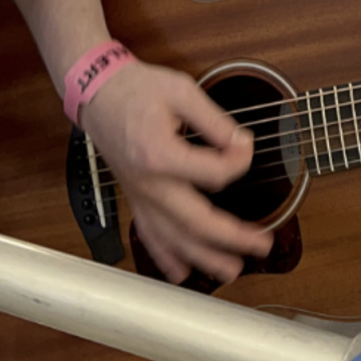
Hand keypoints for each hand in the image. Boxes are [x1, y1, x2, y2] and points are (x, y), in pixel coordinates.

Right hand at [80, 61, 273, 283]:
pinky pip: (149, 234)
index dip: (239, 159)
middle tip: (262, 244)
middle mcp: (148, 184)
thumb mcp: (182, 90)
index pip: (214, 173)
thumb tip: (240, 142)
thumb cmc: (137, 89)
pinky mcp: (136, 198)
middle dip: (231, 238)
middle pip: (194, 222)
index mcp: (160, 155)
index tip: (246, 143)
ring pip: (172, 238)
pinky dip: (165, 256)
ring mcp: (140, 195)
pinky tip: (181, 272)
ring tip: (232, 270)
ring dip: (204, 258)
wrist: (99, 93)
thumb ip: (214, 120)